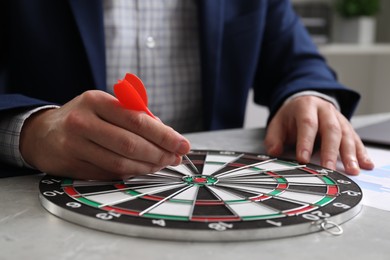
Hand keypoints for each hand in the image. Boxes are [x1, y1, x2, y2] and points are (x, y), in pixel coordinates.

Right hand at [20, 90, 190, 179]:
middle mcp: (83, 121)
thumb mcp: (105, 106)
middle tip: (175, 158)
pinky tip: (142, 169)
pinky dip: (131, 173)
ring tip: (162, 164)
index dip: (164, 135)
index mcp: (96, 100)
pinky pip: (109, 173)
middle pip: (130, 143)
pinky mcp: (72, 165)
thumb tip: (166, 134)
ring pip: (120, 163)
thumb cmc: (84, 117)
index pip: (137, 120)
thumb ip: (134, 116)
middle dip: (160, 153)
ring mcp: (75, 145)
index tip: (183, 144)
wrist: (42, 133)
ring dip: (147, 166)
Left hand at [264, 95, 373, 174]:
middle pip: (330, 129)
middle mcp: (325, 111)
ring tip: (351, 170)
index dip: (305, 141)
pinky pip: (356, 139)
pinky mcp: (347, 127)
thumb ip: (274, 138)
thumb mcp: (278, 122)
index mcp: (306, 106)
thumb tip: (274, 151)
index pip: (307, 123)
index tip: (302, 159)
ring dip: (350, 154)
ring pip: (346, 135)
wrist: (307, 101)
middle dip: (330, 150)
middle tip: (328, 168)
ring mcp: (338, 118)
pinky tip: (365, 164)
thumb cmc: (292, 115)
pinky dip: (361, 153)